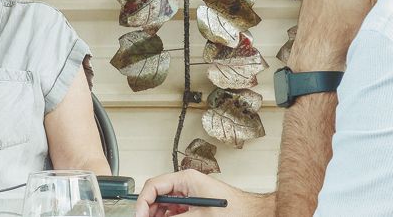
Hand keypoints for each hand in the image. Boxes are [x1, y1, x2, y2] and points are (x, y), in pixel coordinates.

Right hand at [136, 169, 271, 216]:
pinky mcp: (193, 202)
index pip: (154, 185)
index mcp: (186, 179)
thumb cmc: (235, 209)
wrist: (252, 213)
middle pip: (156, 194)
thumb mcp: (199, 215)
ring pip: (163, 203)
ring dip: (157, 214)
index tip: (139, 215)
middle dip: (149, 210)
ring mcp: (189, 193)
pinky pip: (173, 208)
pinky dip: (167, 216)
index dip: (143, 202)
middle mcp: (186, 183)